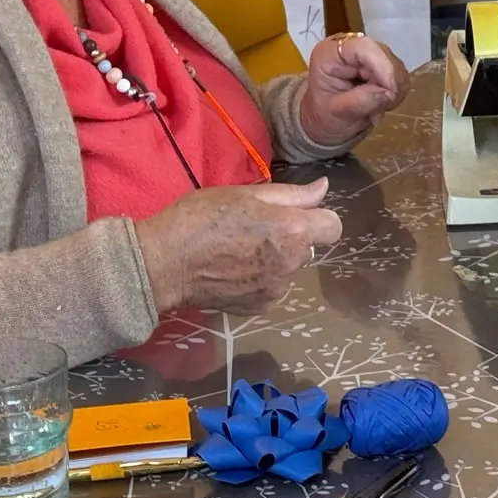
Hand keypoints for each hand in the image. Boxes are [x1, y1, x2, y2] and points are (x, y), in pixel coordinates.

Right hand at [134, 179, 341, 314]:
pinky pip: (271, 287)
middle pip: (307, 246)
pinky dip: (259, 279)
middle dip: (290, 236)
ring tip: (237, 250)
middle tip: (253, 229)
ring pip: (288, 267)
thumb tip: (324, 189)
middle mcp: (291, 263)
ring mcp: (276, 289)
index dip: (318, 218)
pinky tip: (232, 270)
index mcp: (292, 231)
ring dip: (274, 259)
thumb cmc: (202, 217)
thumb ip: (292, 195)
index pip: (333, 226)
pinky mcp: (260, 307)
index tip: (296, 215)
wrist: (164, 263)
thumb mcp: (247, 194)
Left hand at [299, 33, 408, 145]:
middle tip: (378, 111)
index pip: (364, 47)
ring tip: (375, 111)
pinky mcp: (381, 65)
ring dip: (393, 92)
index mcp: (330, 53)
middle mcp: (351, 48)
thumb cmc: (323, 115)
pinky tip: (380, 105)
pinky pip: (400, 76)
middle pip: (384, 56)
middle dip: (388, 85)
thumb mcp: (335, 113)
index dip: (383, 66)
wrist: (325, 120)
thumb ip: (359, 102)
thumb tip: (388, 93)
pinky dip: (395, 94)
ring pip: (396, 66)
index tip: (392, 91)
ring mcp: (368, 55)